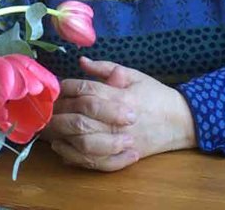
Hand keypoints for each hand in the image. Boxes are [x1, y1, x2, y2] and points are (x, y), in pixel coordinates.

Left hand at [41, 57, 195, 171]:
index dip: (65, 89)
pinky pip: (95, 163)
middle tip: (43, 109)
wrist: (181, 121)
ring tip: (48, 128)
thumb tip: (81, 61)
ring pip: (84, 144)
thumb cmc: (154, 95)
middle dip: (57, 114)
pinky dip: (74, 157)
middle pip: (80, 119)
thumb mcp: (133, 75)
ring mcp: (120, 142)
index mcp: (121, 98)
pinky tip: (61, 147)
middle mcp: (118, 122)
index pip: (85, 92)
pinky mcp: (122, 157)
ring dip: (62, 136)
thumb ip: (105, 68)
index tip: (54, 87)